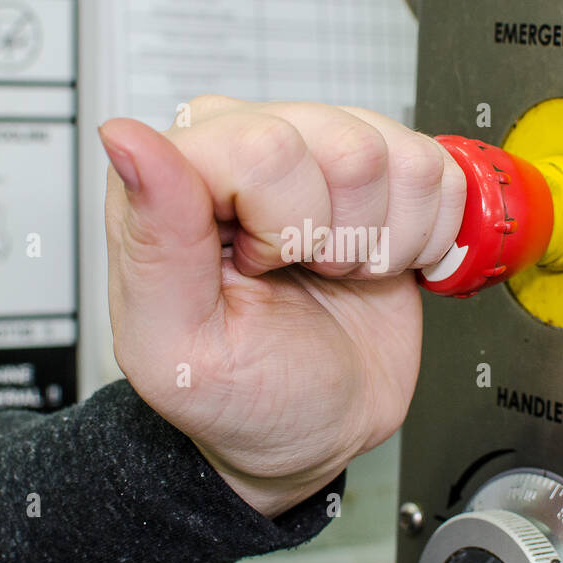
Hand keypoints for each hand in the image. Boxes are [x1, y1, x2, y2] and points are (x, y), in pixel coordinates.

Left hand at [99, 98, 465, 517]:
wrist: (313, 427)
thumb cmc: (237, 394)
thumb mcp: (175, 346)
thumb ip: (152, 238)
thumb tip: (123, 135)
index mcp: (183, 168)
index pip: (263, 148)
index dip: (284, 227)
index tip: (262, 271)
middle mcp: (251, 139)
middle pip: (346, 146)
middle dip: (340, 238)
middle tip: (304, 274)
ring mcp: (323, 146)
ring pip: (397, 156)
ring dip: (381, 241)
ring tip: (337, 270)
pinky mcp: (387, 170)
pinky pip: (439, 172)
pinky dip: (423, 238)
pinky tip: (378, 261)